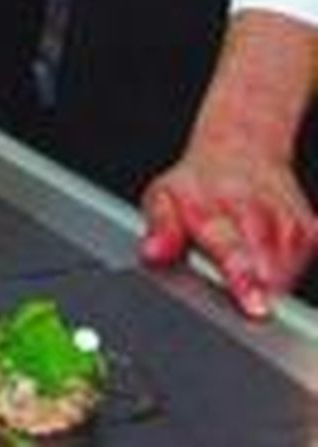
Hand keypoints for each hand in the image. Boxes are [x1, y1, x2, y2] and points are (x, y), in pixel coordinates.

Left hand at [141, 137, 317, 317]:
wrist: (240, 150)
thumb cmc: (195, 186)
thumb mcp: (163, 198)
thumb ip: (161, 229)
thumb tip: (152, 254)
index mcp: (211, 205)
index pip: (230, 246)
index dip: (242, 277)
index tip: (254, 304)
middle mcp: (253, 209)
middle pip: (266, 261)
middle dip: (261, 286)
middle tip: (255, 305)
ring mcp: (286, 219)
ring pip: (287, 268)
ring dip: (270, 282)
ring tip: (248, 269)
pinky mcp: (309, 230)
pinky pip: (301, 263)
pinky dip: (285, 272)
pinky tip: (265, 260)